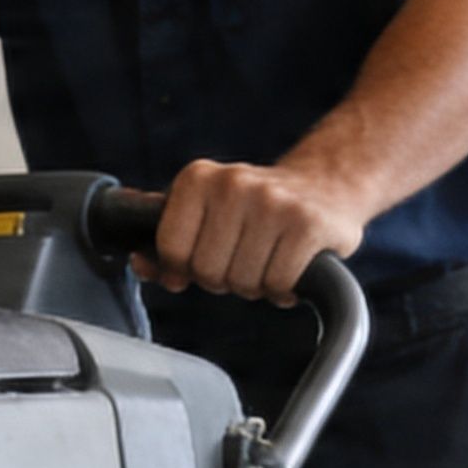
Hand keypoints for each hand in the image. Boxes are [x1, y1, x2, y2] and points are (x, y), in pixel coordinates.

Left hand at [139, 159, 369, 301]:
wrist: (327, 185)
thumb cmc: (254, 210)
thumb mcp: (206, 211)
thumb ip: (167, 238)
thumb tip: (140, 264)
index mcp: (198, 178)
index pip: (171, 251)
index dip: (187, 268)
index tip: (208, 256)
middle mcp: (233, 183)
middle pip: (206, 272)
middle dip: (225, 278)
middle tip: (245, 257)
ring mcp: (272, 202)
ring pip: (242, 282)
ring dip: (256, 284)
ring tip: (269, 258)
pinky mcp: (308, 224)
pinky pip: (278, 284)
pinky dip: (283, 289)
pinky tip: (291, 266)